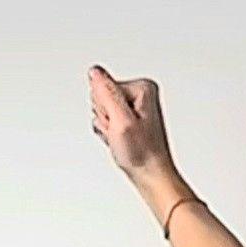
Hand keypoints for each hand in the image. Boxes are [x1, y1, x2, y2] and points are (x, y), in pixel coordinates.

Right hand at [87, 65, 175, 181]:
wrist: (150, 174)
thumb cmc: (142, 153)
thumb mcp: (121, 121)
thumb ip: (106, 94)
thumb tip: (95, 72)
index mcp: (142, 88)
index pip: (103, 88)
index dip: (105, 111)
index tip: (119, 126)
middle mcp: (140, 93)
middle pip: (102, 97)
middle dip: (106, 119)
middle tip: (120, 134)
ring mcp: (134, 106)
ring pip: (102, 110)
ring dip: (107, 128)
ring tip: (122, 139)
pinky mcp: (129, 117)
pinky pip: (106, 120)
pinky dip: (109, 133)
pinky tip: (121, 141)